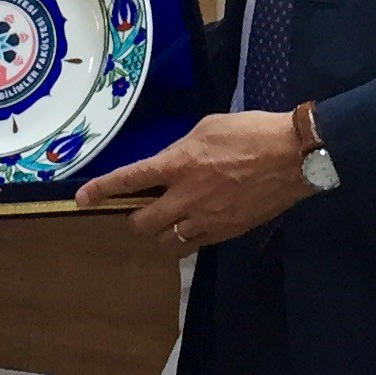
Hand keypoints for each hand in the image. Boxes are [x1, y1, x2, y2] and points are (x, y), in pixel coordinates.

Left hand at [77, 112, 311, 249]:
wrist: (293, 157)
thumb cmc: (252, 132)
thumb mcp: (209, 127)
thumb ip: (183, 149)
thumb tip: (171, 164)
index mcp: (179, 163)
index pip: (130, 179)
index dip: (102, 190)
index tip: (82, 199)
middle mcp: (185, 195)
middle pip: (142, 222)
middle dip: (135, 218)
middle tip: (144, 208)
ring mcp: (205, 219)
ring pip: (164, 242)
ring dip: (159, 232)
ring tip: (169, 219)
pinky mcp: (224, 233)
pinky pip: (191, 246)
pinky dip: (185, 239)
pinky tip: (194, 226)